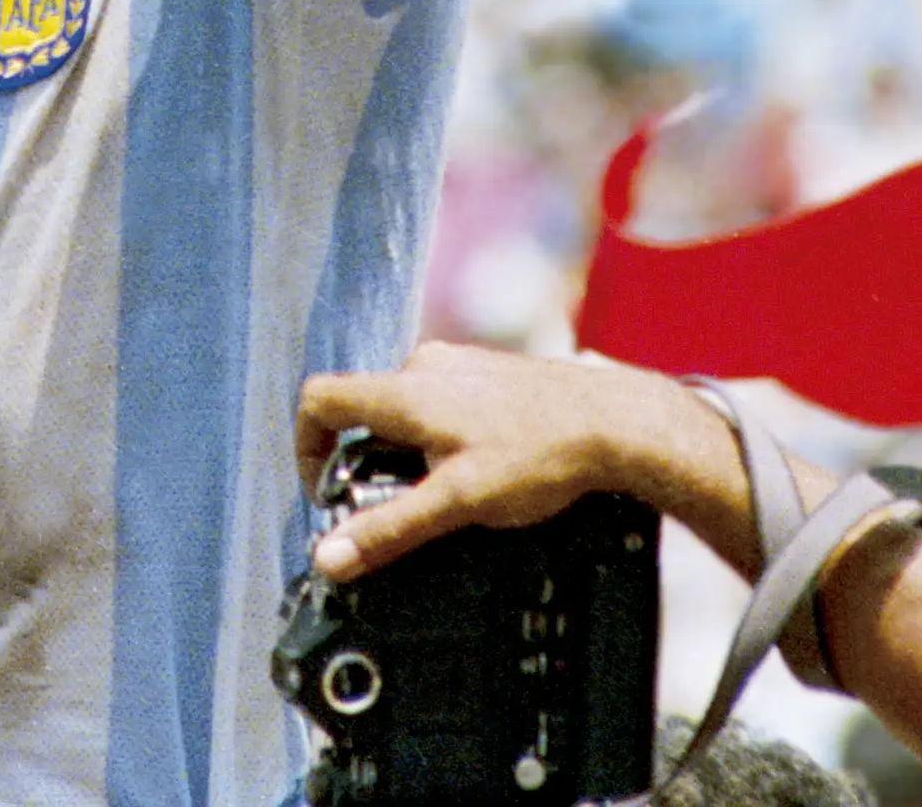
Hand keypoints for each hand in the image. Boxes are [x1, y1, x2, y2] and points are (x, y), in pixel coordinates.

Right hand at [294, 344, 700, 582]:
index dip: (306, 447)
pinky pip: (440, 403)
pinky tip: (482, 468)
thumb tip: (330, 556)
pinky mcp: (487, 374)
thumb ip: (389, 529)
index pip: (320, 400)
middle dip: (368, 463)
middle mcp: (427, 366)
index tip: (326, 490)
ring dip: (408, 453)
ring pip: (405, 409)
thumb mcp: (457, 503)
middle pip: (364, 411)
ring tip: (450, 491)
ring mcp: (460, 365)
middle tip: (401, 506)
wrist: (615, 422)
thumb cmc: (542, 455)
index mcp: (407, 391)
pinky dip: (440, 439)